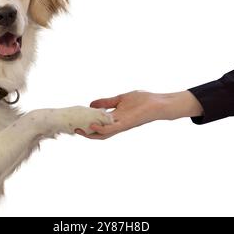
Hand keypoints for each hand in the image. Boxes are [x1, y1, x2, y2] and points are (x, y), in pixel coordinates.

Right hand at [75, 90, 203, 139]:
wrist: (159, 103)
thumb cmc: (144, 101)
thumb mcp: (120, 99)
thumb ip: (106, 103)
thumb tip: (90, 104)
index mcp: (115, 118)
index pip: (99, 125)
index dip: (87, 125)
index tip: (76, 122)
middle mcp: (117, 124)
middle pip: (99, 132)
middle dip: (86, 133)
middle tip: (74, 129)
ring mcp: (121, 125)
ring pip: (103, 134)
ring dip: (91, 133)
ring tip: (79, 130)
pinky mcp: (126, 123)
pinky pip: (112, 129)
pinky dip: (102, 128)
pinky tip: (93, 125)